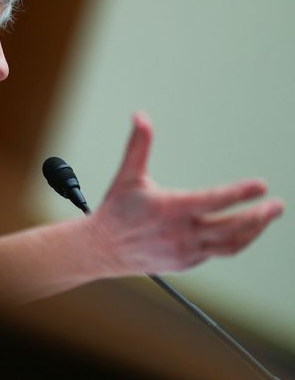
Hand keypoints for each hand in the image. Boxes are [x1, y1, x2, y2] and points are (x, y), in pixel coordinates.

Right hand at [89, 112, 283, 275]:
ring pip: (230, 244)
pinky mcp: (187, 263)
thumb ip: (138, 145)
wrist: (102, 249)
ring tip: (267, 216)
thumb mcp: (127, 176)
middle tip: (277, 204)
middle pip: (230, 227)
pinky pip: (219, 252)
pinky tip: (245, 229)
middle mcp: (179, 234)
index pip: (212, 201)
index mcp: (168, 209)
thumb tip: (140, 116)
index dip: (239, 193)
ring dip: (253, 230)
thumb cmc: (116, 210)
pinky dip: (236, 240)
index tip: (261, 185)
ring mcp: (185, 252)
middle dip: (259, 216)